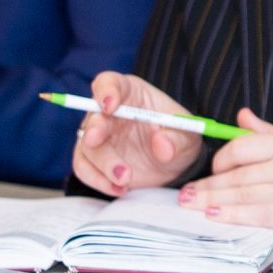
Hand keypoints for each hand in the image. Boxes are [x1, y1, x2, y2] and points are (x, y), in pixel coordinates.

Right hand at [70, 72, 203, 195]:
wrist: (173, 163)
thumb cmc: (178, 137)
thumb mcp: (187, 136)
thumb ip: (177, 138)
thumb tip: (162, 145)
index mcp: (129, 93)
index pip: (109, 83)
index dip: (105, 91)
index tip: (109, 106)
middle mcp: (108, 113)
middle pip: (93, 116)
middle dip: (94, 130)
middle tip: (96, 141)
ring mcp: (98, 137)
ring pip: (86, 147)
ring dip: (101, 164)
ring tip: (125, 180)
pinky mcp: (94, 160)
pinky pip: (84, 168)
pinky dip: (98, 180)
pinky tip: (120, 189)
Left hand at [180, 110, 272, 243]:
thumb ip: (272, 133)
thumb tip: (241, 117)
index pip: (244, 147)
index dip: (220, 160)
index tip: (209, 171)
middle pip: (239, 174)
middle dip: (208, 185)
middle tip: (186, 194)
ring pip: (244, 194)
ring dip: (213, 201)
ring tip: (192, 205)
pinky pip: (259, 214)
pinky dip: (234, 216)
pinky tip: (216, 217)